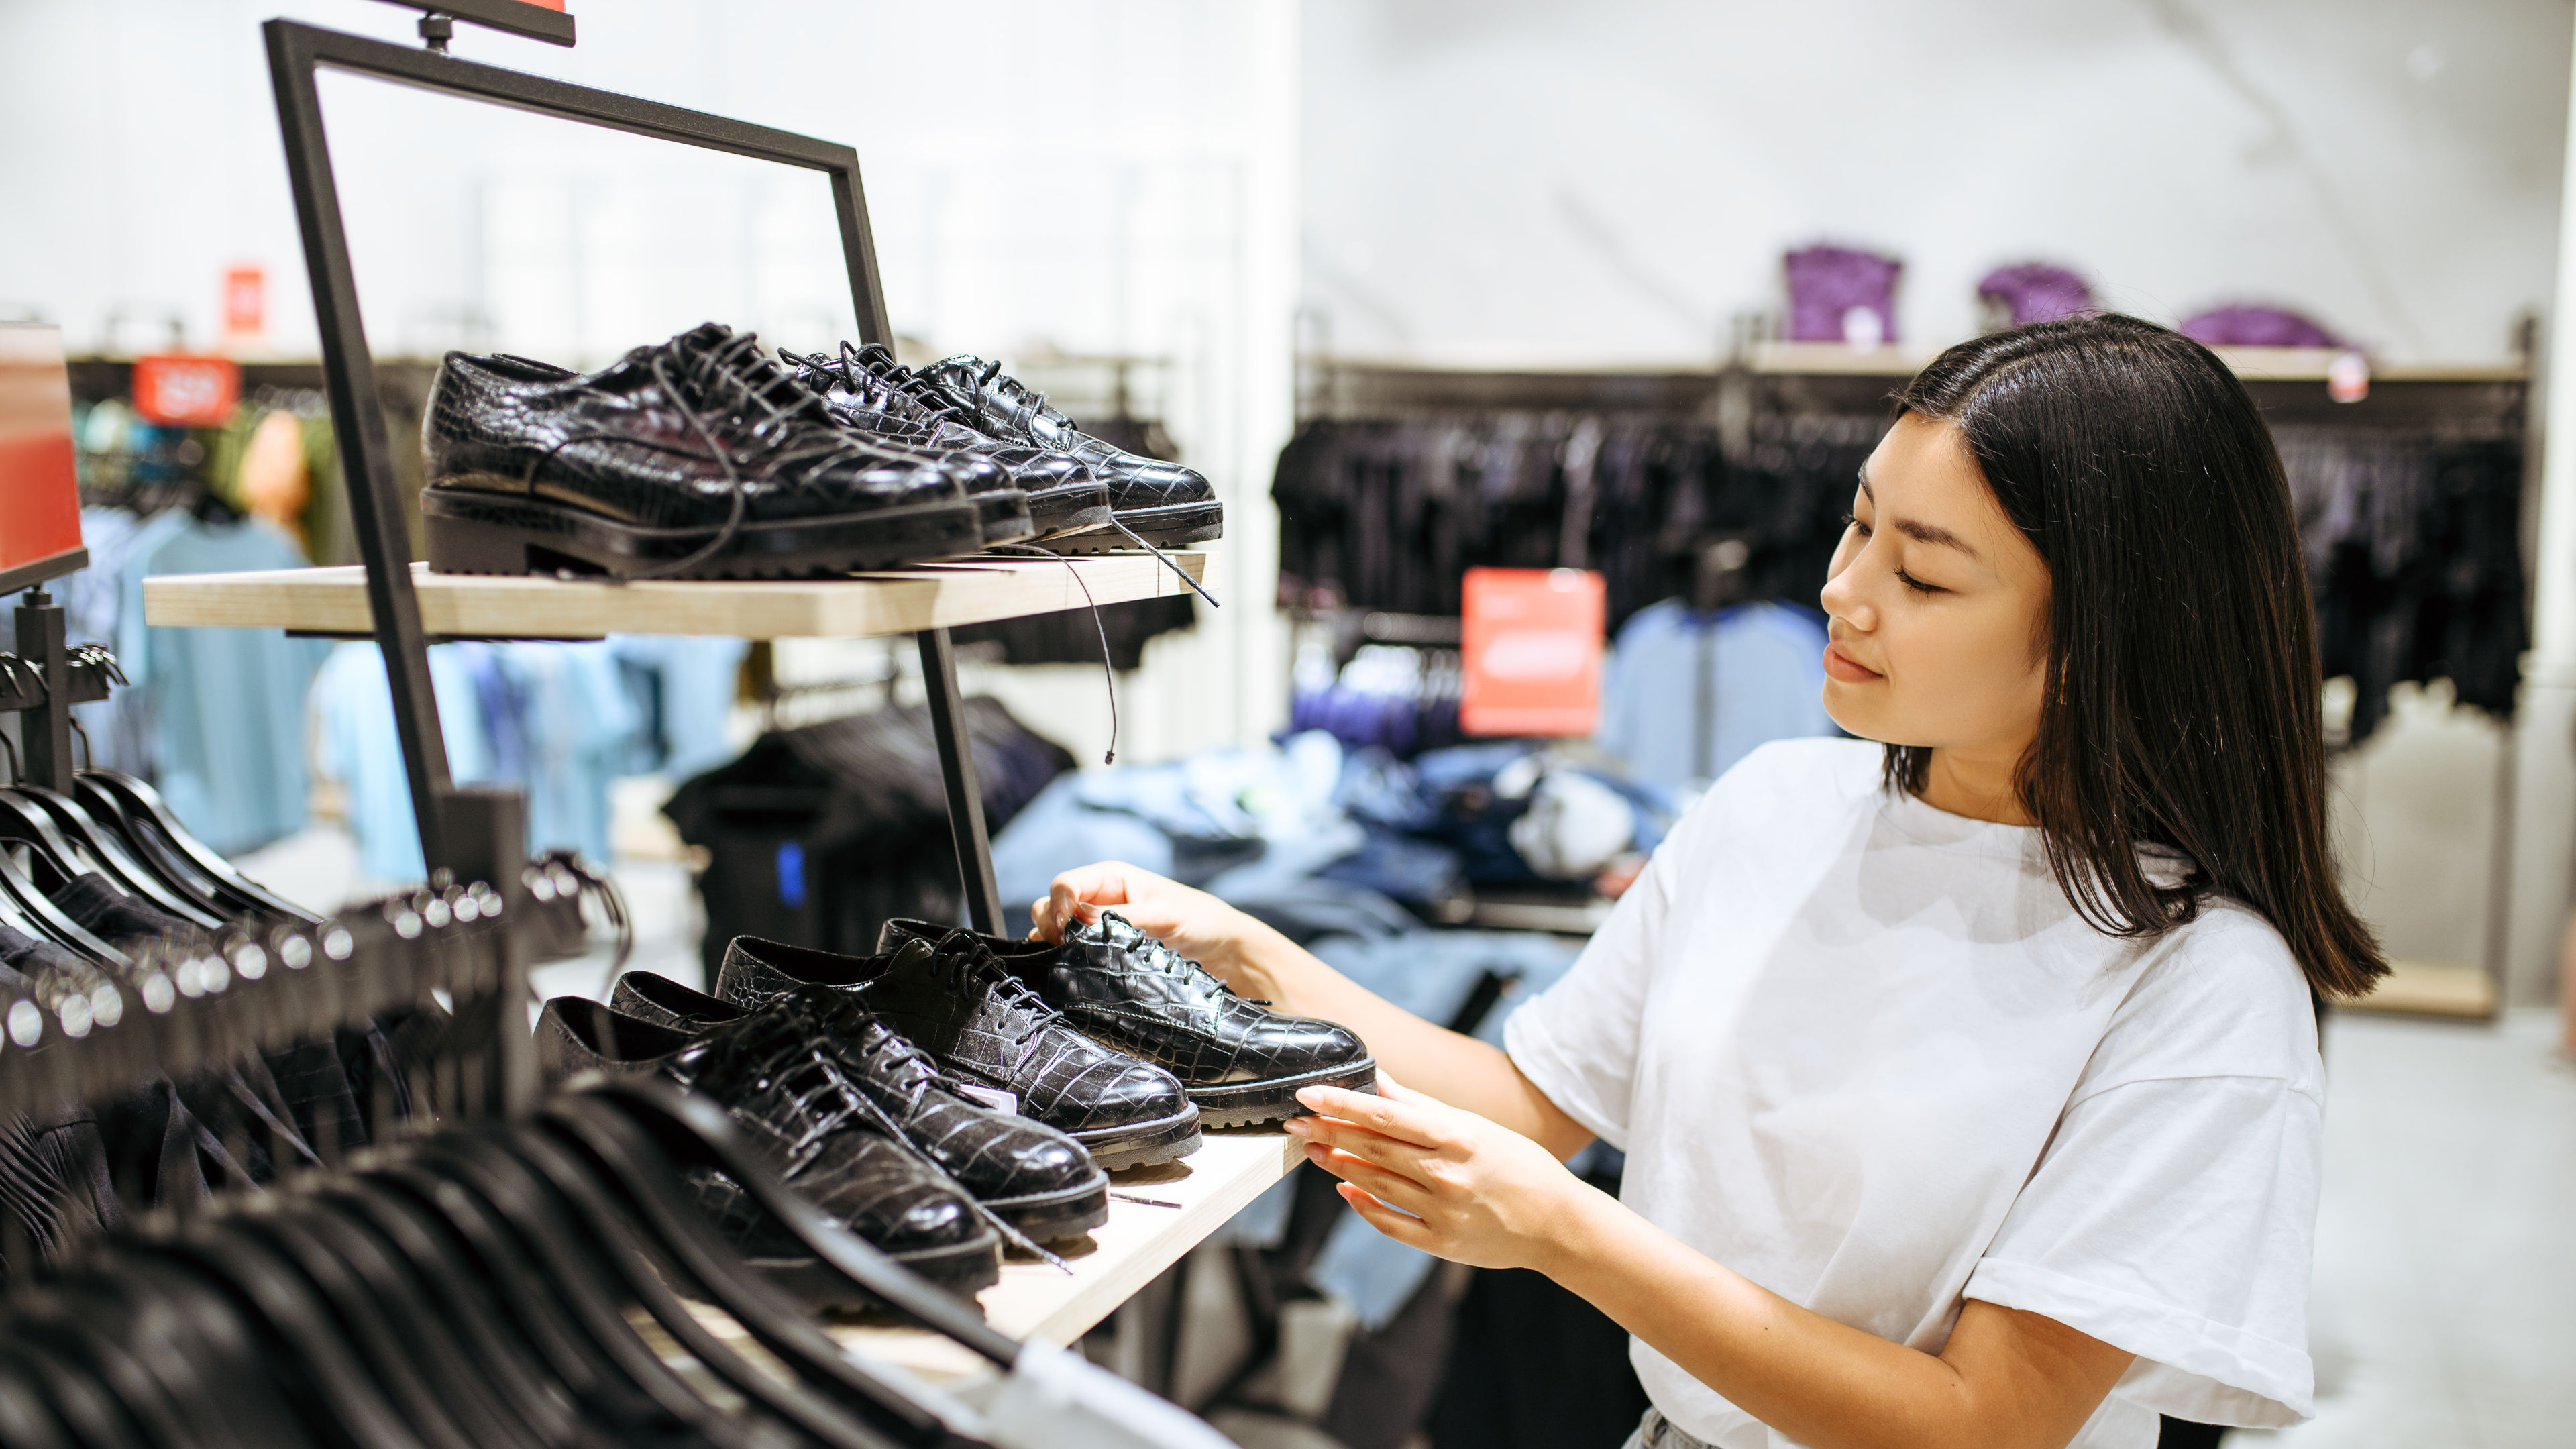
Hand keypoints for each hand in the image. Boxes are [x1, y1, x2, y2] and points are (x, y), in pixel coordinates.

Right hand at [1030, 860, 1261, 978]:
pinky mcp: (1100, 945)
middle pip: (1051, 903)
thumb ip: (1124, 917)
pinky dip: (1063, 955)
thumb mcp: (1163, 915)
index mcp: (1110, 878)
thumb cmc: (1197, 920)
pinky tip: (1071, 967)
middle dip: (1050, 923)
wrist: (1218, 945)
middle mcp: (1097, 897)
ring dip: (1054, 942)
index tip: (1067, 930)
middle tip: (1065, 947)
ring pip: (1055, 926)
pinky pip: (1069, 947)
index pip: (1064, 883)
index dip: (1059, 905)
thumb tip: (1083, 922)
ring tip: (1068, 959)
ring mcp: (1096, 922)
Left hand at [1285, 1076, 1604, 1273]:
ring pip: (1374, 1184)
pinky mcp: (1440, 1243)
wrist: (1556, 1223)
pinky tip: (1345, 1189)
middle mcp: (1447, 1174)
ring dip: (1337, 1164)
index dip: (1342, 1104)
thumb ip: (1422, 1106)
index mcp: (1457, 1137)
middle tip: (1295, 1122)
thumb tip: (1378, 1081)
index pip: (1385, 1116)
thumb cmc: (1517, 1165)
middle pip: (1372, 1149)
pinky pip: (1389, 1224)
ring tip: (1314, 1148)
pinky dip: (1363, 1205)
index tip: (1308, 1095)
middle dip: (1328, 1132)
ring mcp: (1442, 1212)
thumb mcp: (1476, 1126)